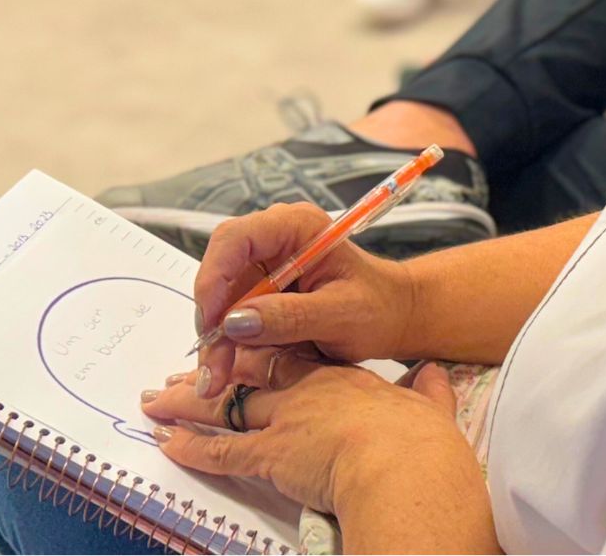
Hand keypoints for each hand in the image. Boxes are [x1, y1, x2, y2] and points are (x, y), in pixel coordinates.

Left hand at [143, 355, 473, 519]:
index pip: (294, 357)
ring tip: (157, 402)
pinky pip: (224, 450)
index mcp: (342, 378)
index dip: (265, 352)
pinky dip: (194, 448)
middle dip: (214, 372)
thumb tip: (436, 376)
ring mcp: (286, 419)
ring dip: (188, 405)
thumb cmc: (420, 438)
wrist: (404, 460)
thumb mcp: (429, 407)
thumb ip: (429, 393)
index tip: (245, 348)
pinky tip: (170, 443)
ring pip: (227, 406)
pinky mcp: (273, 453)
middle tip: (183, 369)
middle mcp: (307, 391)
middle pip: (250, 373)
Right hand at [188, 203, 418, 394]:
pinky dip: (228, 342)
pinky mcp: (263, 287)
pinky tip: (229, 370)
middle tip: (212, 368)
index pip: (236, 239)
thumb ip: (290, 317)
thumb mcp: (341, 316)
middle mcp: (275, 237)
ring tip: (217, 380)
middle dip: (211, 319)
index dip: (214, 279)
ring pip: (222, 296)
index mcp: (296, 226)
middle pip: (221, 270)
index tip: (211, 325)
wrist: (394, 314)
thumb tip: (235, 322)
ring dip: (216, 339)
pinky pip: (232, 312)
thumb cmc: (380, 307)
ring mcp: (267, 262)